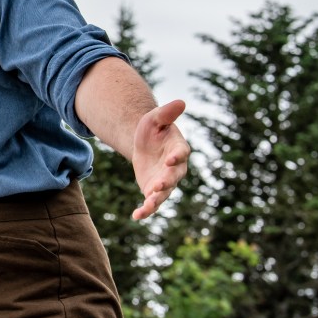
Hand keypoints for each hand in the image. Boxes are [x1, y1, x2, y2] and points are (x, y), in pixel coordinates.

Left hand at [131, 99, 189, 220]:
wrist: (144, 144)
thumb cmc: (153, 129)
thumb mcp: (155, 118)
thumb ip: (166, 113)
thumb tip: (181, 101)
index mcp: (178, 148)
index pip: (181, 153)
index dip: (178, 156)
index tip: (172, 159)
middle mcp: (175, 168)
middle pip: (174, 177)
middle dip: (167, 181)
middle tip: (158, 185)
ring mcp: (165, 181)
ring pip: (164, 193)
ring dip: (156, 199)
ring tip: (148, 205)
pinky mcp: (153, 190)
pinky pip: (151, 202)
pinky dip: (146, 210)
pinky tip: (136, 216)